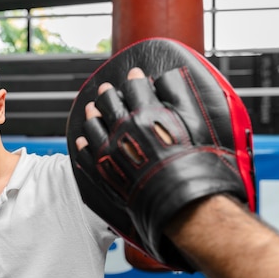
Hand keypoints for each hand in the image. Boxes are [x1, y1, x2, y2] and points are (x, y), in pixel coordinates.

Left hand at [68, 38, 254, 267]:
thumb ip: (180, 95)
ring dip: (93, 114)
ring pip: (94, 125)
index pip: (135, 88)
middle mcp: (124, 129)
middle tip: (106, 89)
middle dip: (108, 93)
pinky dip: (84, 144)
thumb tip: (168, 77)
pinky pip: (87, 154)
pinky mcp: (104, 172)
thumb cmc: (194, 164)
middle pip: (109, 103)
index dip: (134, 80)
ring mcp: (111, 151)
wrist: (182, 202)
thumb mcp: (195, 121)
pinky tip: (83, 139)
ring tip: (91, 108)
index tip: (134, 76)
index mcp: (146, 114)